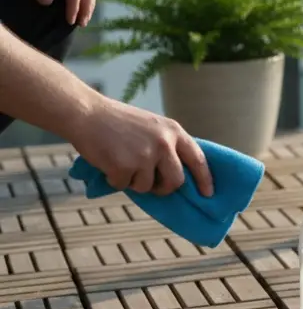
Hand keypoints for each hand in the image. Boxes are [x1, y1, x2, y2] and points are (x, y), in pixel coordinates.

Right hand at [67, 97, 213, 197]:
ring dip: (134, 181)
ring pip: (147, 186)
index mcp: (174, 131)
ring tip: (122, 162)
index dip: (204, 179)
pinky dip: (114, 180)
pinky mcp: (124, 167)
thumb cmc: (118, 121)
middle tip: (154, 186)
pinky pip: (124, 186)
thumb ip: (167, 145)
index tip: (208, 194)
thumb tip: (177, 176)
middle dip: (165, 188)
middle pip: (176, 180)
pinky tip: (108, 162)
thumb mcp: (152, 126)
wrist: (88, 114)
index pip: (198, 159)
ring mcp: (145, 155)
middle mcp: (164, 143)